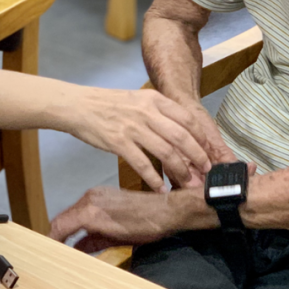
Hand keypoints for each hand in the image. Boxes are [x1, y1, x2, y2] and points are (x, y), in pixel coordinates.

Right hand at [50, 187, 177, 252]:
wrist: (166, 209)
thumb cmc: (145, 228)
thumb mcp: (116, 240)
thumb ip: (92, 243)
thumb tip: (75, 251)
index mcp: (89, 212)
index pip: (59, 225)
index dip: (52, 240)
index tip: (49, 252)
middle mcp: (89, 199)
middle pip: (63, 217)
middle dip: (58, 234)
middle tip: (56, 250)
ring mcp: (96, 194)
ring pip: (72, 212)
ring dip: (68, 227)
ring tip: (68, 244)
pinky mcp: (103, 193)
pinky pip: (83, 207)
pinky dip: (79, 220)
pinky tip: (84, 232)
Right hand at [65, 89, 232, 192]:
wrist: (79, 106)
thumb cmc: (108, 104)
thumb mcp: (138, 99)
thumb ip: (158, 111)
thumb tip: (180, 130)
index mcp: (154, 100)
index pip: (187, 119)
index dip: (201, 137)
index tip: (209, 151)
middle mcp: (147, 113)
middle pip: (182, 137)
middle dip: (198, 157)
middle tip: (206, 171)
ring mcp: (133, 128)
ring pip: (166, 152)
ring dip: (180, 171)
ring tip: (187, 183)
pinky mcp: (119, 143)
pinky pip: (143, 164)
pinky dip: (154, 180)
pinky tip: (160, 189)